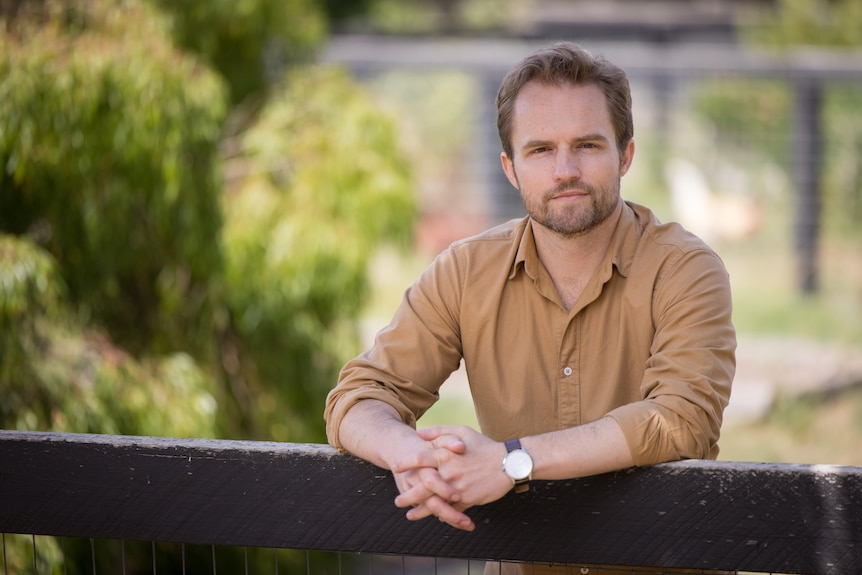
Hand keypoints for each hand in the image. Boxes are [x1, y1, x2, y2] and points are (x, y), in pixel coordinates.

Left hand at [392, 426, 512, 528]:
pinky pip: (451, 510)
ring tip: (410, 515)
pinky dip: (443, 515)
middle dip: (407, 496)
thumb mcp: (462, 432)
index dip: (406, 463)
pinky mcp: (468, 500)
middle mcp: (449, 472)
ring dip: (420, 511)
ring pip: (434, 503)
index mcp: (446, 454)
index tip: (395, 468)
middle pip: (421, 487)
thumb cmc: (484, 446)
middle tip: (398, 501)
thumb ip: (439, 431)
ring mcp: (457, 488)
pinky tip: (435, 517)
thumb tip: (419, 434)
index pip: (419, 459)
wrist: (509, 463)